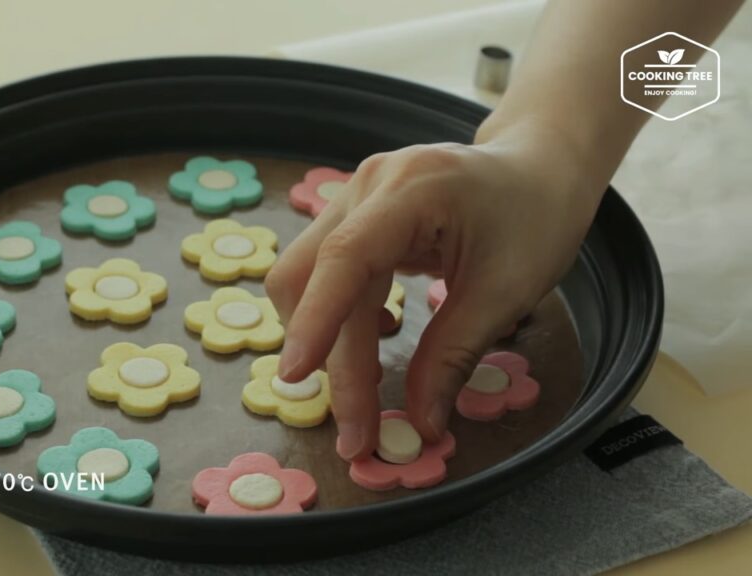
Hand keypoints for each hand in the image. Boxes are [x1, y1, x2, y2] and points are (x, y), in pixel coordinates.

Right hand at [265, 125, 601, 459]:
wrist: (538, 168)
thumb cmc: (535, 219)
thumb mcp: (506, 293)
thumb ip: (453, 356)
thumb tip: (419, 425)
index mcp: (411, 189)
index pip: (345, 257)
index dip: (316, 319)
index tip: (295, 377)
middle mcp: (367, 185)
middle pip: (309, 274)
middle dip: (323, 354)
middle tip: (356, 430)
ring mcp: (353, 195)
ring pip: (304, 276)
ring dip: (323, 339)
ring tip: (363, 388)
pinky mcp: (351, 215)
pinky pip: (321, 272)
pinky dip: (334, 317)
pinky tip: (374, 336)